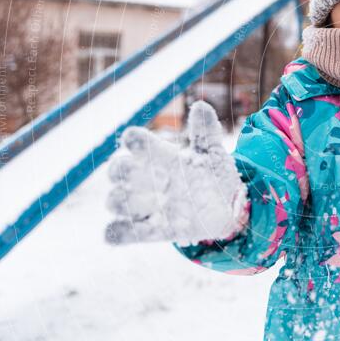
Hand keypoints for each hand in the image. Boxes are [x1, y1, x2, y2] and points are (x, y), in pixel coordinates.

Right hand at [104, 101, 248, 244]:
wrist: (226, 208)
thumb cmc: (214, 175)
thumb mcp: (213, 153)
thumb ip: (206, 132)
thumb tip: (200, 106)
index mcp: (162, 157)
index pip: (138, 143)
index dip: (133, 141)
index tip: (132, 139)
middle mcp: (149, 180)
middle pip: (118, 170)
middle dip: (118, 170)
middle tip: (127, 171)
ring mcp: (148, 206)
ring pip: (115, 201)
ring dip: (117, 200)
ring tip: (129, 201)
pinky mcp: (153, 230)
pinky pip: (123, 233)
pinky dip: (115, 233)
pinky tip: (113, 233)